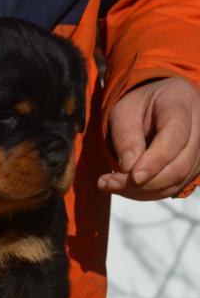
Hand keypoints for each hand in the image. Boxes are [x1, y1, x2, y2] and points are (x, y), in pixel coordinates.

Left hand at [98, 77, 199, 199]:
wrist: (157, 105)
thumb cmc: (139, 106)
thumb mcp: (123, 111)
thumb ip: (126, 136)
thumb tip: (129, 168)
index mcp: (181, 104)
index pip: (175, 137)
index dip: (155, 160)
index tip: (132, 176)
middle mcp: (199, 128)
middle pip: (179, 165)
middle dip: (142, 182)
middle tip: (108, 183)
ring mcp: (199, 151)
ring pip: (176, 181)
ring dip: (140, 190)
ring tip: (109, 184)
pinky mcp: (192, 168)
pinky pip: (171, 188)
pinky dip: (145, 192)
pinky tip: (122, 187)